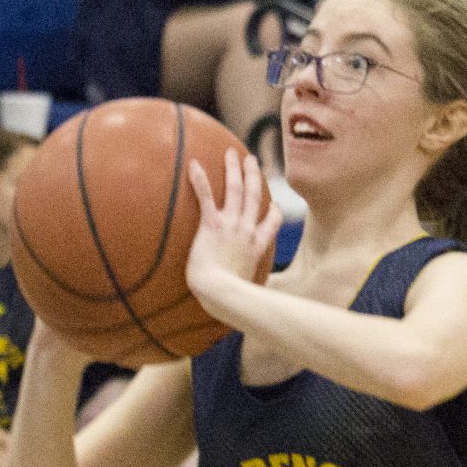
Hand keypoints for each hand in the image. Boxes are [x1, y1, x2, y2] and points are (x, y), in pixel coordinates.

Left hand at [184, 149, 280, 321]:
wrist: (220, 293)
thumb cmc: (231, 300)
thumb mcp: (247, 295)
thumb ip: (250, 295)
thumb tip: (252, 314)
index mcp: (257, 246)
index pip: (271, 222)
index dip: (273, 211)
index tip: (273, 204)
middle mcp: (247, 230)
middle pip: (254, 196)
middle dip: (254, 176)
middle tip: (252, 160)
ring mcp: (232, 225)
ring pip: (236, 189)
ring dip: (234, 169)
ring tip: (233, 153)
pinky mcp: (213, 225)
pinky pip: (207, 196)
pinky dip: (201, 179)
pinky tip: (193, 164)